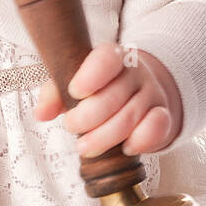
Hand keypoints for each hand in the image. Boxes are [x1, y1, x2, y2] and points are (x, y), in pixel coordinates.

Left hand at [32, 43, 182, 157]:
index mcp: (112, 57)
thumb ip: (55, 94)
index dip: (90, 76)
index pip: (106, 59)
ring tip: (85, 147)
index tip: (74, 92)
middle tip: (71, 127)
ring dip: (103, 137)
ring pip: (130, 117)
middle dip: (87, 118)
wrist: (141, 92)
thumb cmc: (100, 89)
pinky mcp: (164, 117)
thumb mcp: (75, 84)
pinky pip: (155, 129)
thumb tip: (41, 113)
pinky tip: (124, 148)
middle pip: (113, 96)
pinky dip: (138, 142)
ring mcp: (152, 94)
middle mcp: (135, 73)